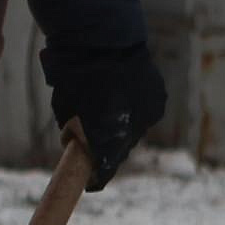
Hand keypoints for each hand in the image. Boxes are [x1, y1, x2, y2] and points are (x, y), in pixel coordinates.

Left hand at [42, 42, 166, 188]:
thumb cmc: (75, 77)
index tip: (90, 183)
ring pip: (135, 131)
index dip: (97, 178)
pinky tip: (122, 102)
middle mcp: (134, 129)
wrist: (102, 41)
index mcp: (109, 137)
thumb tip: (78, 146)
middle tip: (97, 151)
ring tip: (109, 118)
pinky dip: (134, 112)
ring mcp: (149, 113)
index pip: (105, 169)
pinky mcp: (158, 99)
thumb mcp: (66, 111)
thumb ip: (74, 134)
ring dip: (122, 130)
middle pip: (121, 150)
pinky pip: (145, 113)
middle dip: (108, 152)